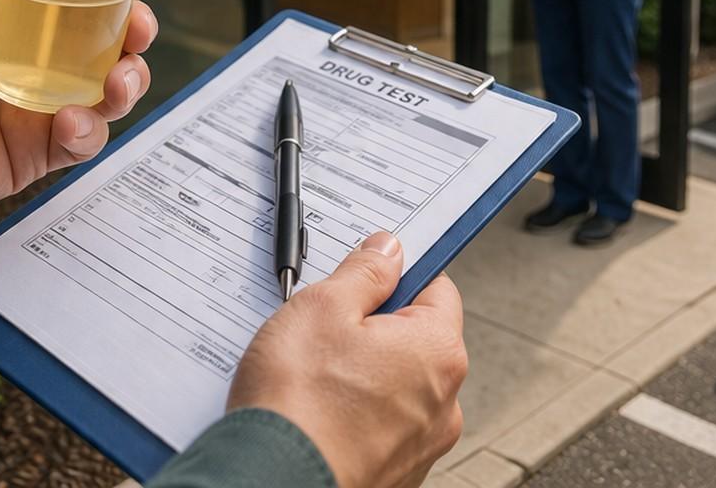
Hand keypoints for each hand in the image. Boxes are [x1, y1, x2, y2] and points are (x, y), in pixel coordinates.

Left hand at [0, 0, 160, 244]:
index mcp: (6, 17)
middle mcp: (30, 60)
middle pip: (108, 41)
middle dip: (138, 31)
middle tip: (140, 26)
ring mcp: (36, 108)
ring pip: (108, 92)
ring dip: (129, 83)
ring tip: (118, 81)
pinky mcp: (34, 154)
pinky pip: (83, 142)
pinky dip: (89, 132)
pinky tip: (70, 122)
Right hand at [229, 233, 466, 487]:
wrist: (271, 484)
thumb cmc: (297, 403)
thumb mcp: (323, 307)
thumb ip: (364, 272)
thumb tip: (388, 251)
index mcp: (438, 352)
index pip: (437, 287)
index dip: (398, 273)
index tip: (369, 273)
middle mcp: (444, 403)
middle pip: (415, 339)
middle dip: (373, 327)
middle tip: (326, 328)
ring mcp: (421, 445)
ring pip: (395, 385)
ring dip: (361, 373)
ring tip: (314, 376)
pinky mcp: (396, 473)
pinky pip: (380, 426)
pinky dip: (354, 415)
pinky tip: (316, 412)